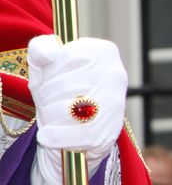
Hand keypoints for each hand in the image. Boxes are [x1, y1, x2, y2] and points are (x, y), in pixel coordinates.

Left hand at [28, 35, 127, 153]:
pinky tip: (49, 134)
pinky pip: (71, 135)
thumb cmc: (60, 87)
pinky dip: (53, 136)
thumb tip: (49, 54)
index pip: (65, 58)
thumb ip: (41, 48)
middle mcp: (116, 74)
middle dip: (47, 96)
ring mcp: (115, 104)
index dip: (49, 72)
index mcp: (104, 51)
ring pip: (65, 111)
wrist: (76, 123)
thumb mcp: (47, 63)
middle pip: (63, 86)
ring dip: (49, 116)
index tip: (53, 78)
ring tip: (54, 115)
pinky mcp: (109, 132)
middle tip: (52, 100)